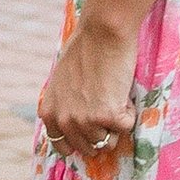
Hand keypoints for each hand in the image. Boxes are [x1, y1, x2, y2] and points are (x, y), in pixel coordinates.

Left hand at [39, 15, 139, 157]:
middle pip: (89, 147)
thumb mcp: (62, 82)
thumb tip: (78, 126)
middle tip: (108, 106)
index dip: (81, 140)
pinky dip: (129, 113)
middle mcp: (64, 121)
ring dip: (116, 122)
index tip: (92, 131)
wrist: (102, 32)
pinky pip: (126, 127)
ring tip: (114, 95)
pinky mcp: (108, 116)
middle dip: (102, 132)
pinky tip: (122, 91)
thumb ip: (65, 105)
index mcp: (49, 113)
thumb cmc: (85, 49)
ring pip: (109, 142)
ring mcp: (86, 121)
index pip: (63, 146)